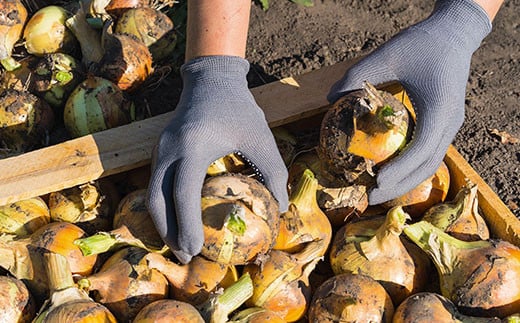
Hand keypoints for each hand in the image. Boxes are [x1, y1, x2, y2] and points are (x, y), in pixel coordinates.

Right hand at [146, 56, 288, 262]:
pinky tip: (176, 221)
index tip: (195, 250)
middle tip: (185, 257)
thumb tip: (281, 208)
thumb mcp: (261, 137)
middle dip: (168, 232)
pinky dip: (162, 207)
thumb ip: (274, 171)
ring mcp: (160, 148)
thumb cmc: (238, 108)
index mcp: (192, 146)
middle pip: (157, 200)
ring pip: (151, 194)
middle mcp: (169, 149)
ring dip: (163, 222)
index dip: (187, 226)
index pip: (183, 194)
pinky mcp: (160, 149)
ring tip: (179, 245)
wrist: (210, 79)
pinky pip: (155, 184)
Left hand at [327, 0, 490, 204]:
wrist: (455, 34)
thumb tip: (329, 98)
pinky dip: (408, 167)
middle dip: (400, 187)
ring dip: (404, 181)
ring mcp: (449, 125)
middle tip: (370, 198)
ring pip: (429, 163)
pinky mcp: (443, 124)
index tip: (376, 184)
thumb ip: (358, 75)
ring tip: (376, 191)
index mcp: (441, 110)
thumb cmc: (422, 43)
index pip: (422, 151)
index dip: (400, 172)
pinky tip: (386, 170)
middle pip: (427, 166)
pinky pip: (427, 153)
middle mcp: (450, 123)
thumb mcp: (388, 55)